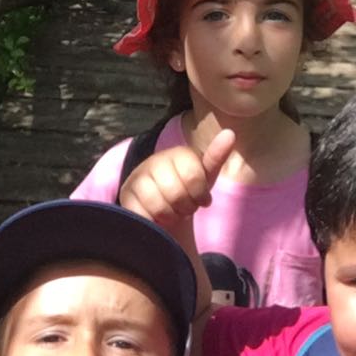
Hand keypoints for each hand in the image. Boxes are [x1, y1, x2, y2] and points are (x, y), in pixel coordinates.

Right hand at [118, 128, 234, 248]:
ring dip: (170, 216)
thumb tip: (230, 133)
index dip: (200, 194)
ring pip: (159, 205)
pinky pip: (143, 214)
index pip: (193, 176)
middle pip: (176, 193)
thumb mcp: (205, 177)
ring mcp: (137, 177)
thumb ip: (216, 156)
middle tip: (184, 207)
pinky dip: (155, 221)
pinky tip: (157, 217)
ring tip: (171, 212)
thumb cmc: (188, 191)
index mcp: (177, 154)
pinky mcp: (126, 195)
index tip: (201, 198)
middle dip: (185, 207)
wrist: (165, 209)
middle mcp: (154, 161)